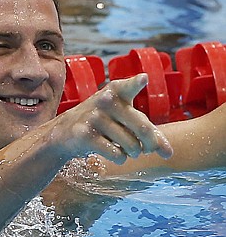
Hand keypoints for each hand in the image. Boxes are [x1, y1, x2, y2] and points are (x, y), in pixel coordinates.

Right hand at [55, 73, 172, 163]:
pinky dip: (120, 157)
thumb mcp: (125, 120)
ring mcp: (93, 118)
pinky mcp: (85, 135)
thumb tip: (169, 154)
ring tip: (128, 150)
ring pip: (131, 145)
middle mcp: (105, 101)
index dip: (135, 83)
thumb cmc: (105, 123)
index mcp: (116, 92)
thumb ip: (150, 133)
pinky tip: (115, 154)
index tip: (143, 79)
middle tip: (147, 149)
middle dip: (150, 144)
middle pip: (142, 127)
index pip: (127, 87)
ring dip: (133, 152)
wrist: (66, 132)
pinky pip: (115, 153)